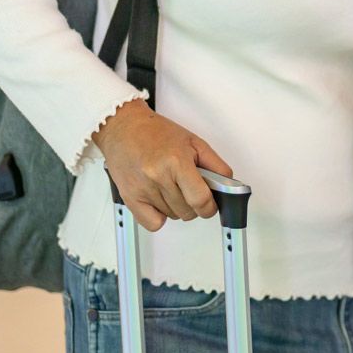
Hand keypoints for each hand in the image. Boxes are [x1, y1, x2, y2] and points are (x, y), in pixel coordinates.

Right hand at [93, 99, 233, 231]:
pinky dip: (160, 216)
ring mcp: (142, 189)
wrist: (124, 128)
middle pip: (187, 211)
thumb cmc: (157, 132)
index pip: (200, 199)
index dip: (210, 207)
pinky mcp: (129, 198)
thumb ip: (215, 165)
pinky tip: (160, 201)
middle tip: (190, 188)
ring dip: (177, 207)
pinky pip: (152, 223)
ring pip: (173, 216)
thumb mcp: (195, 142)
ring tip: (172, 186)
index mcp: (177, 162)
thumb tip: (228, 186)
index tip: (211, 205)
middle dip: (194, 204)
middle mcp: (158, 177)